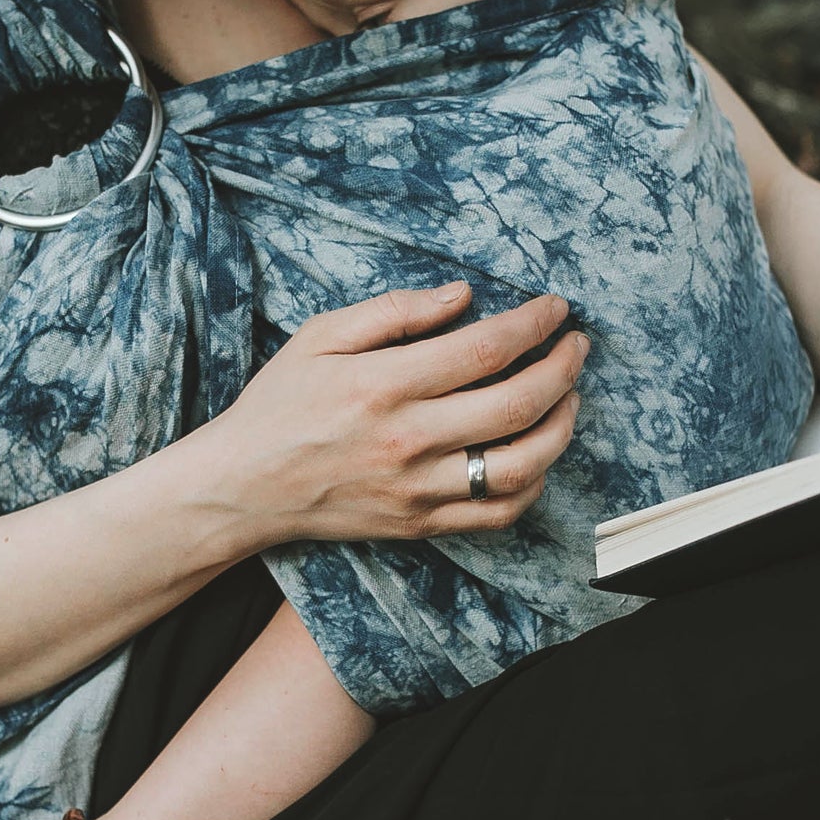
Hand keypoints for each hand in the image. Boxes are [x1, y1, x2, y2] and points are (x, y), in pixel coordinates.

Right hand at [202, 282, 589, 546]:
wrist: (243, 487)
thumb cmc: (280, 403)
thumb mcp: (321, 336)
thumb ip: (395, 310)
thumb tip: (463, 295)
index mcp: (384, 385)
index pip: (486, 349)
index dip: (535, 325)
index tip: (556, 308)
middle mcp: (408, 440)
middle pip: (517, 404)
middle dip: (563, 368)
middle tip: (576, 345)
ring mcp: (418, 489)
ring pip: (521, 465)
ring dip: (562, 427)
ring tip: (569, 396)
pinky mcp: (421, 524)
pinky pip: (498, 513)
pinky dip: (534, 483)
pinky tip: (538, 452)